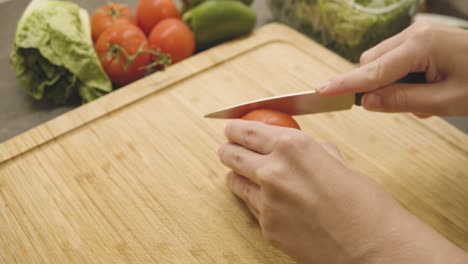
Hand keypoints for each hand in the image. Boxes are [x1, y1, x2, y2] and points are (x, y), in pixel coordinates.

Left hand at [218, 120, 467, 263]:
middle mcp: (273, 171)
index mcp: (292, 147)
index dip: (235, 128)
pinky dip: (254, 201)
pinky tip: (265, 200)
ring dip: (236, 175)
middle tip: (228, 148)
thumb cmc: (366, 205)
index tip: (231, 128)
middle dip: (228, 149)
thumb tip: (304, 148)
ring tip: (240, 174)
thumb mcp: (340, 163)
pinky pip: (252, 208)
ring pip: (234, 181)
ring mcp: (267, 203)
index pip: (248, 131)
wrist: (373, 248)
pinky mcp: (267, 228)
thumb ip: (314, 152)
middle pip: (232, 154)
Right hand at [318, 21, 467, 116]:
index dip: (345, 84)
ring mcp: (418, 34)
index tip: (319, 91)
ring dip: (391, 84)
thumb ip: (401, 101)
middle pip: (373, 64)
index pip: (372, 70)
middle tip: (407, 105)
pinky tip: (427, 87)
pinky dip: (402, 77)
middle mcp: (414, 34)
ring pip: (382, 63)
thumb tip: (366, 102)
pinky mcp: (422, 39)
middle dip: (377, 87)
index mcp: (420, 46)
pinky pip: (397, 60)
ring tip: (425, 97)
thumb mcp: (445, 101)